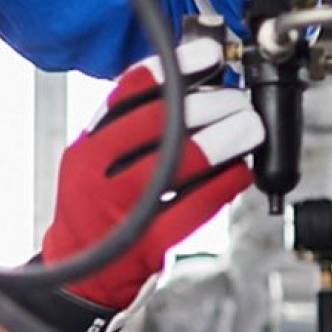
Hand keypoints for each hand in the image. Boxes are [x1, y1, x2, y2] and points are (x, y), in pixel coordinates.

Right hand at [40, 41, 263, 311]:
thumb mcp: (96, 161)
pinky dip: (225, 184)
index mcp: (87, 147)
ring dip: (224, 139)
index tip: (209, 57)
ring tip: (250, 128)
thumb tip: (190, 85)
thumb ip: (129, 126)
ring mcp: (122, 208)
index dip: (174, 68)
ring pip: (179, 161)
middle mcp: (97, 174)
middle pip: (160, 121)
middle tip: (238, 100)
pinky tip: (242, 172)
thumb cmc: (96, 211)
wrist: (82, 275)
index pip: (129, 92)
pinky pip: (195, 206)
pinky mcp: (148, 241)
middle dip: (211, 104)